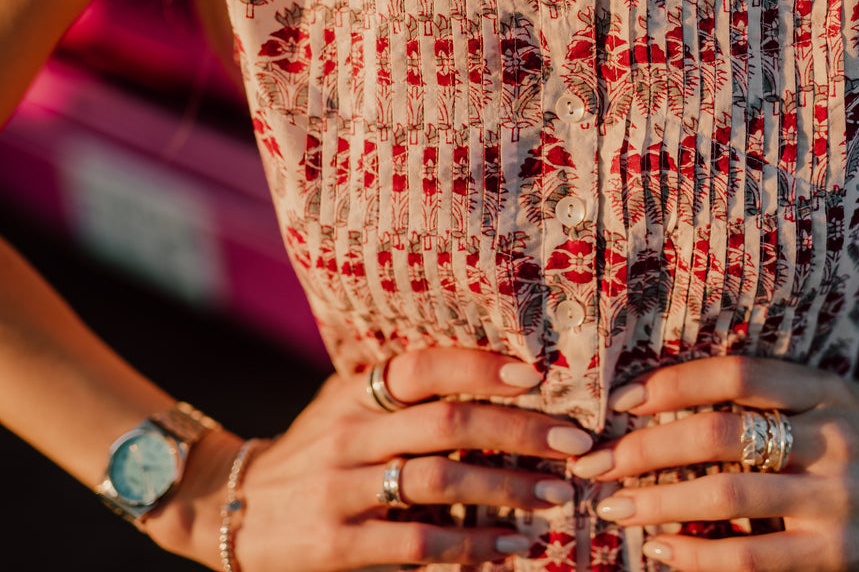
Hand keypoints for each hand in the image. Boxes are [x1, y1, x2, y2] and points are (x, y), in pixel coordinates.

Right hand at [157, 348, 593, 570]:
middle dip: (522, 433)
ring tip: (557, 496)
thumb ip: (401, 391)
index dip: (481, 366)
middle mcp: (350, 434)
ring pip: (440, 482)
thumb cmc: (313, 449)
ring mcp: (342, 490)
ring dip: (508, 490)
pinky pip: (420, 542)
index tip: (537, 375)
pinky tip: (512, 547)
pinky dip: (473, 545)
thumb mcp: (344, 406)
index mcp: (356, 393)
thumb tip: (498, 375)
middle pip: (448, 424)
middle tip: (575, 443)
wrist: (229, 508)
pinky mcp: (339, 544)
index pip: (424, 367)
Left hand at [569, 357, 858, 571]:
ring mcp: (840, 499)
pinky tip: (663, 552)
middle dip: (645, 449)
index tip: (622, 403)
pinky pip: (752, 558)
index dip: (672, 383)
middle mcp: (837, 438)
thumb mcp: (843, 402)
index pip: (737, 375)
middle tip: (597, 464)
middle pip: (721, 433)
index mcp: (832, 391)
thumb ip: (782, 391)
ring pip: (728, 497)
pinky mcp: (839, 556)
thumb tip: (677, 392)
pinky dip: (698, 556)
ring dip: (658, 504)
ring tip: (615, 510)